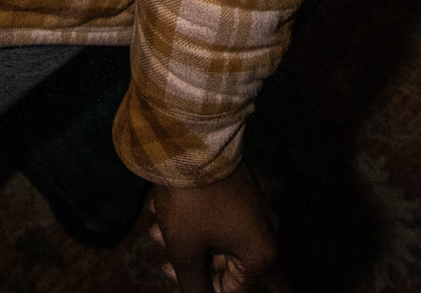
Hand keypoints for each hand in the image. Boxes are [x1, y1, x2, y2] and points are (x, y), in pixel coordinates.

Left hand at [151, 169, 276, 292]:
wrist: (191, 143)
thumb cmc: (192, 205)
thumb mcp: (186, 253)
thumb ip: (193, 287)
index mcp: (260, 254)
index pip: (231, 290)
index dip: (202, 287)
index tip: (175, 274)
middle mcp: (265, 232)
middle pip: (224, 263)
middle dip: (188, 260)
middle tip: (161, 252)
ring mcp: (255, 207)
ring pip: (217, 237)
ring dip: (186, 239)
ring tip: (155, 230)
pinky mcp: (241, 188)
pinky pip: (219, 215)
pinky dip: (194, 220)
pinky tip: (164, 213)